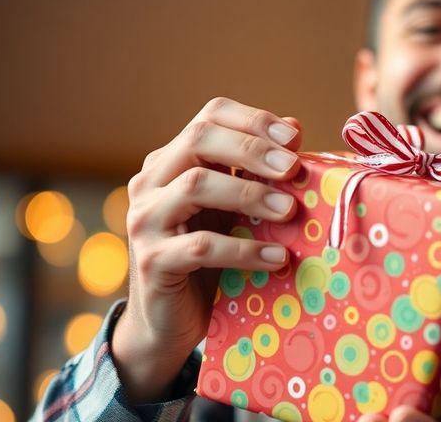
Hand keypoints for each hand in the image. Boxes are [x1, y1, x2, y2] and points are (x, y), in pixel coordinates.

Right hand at [111, 97, 302, 402]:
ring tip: (291, 211)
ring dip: (250, 195)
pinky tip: (278, 257)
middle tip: (293, 168)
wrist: (170, 322)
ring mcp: (145, 220)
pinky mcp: (151, 260)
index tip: (294, 137)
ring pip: (195, 187)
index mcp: (171, 161)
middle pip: (199, 141)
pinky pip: (201, 247)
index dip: (253, 120)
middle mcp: (150, 182)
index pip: (209, 117)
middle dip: (252, 150)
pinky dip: (244, 249)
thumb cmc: (209, 259)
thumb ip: (257, 172)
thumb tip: (295, 128)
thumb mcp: (235, 211)